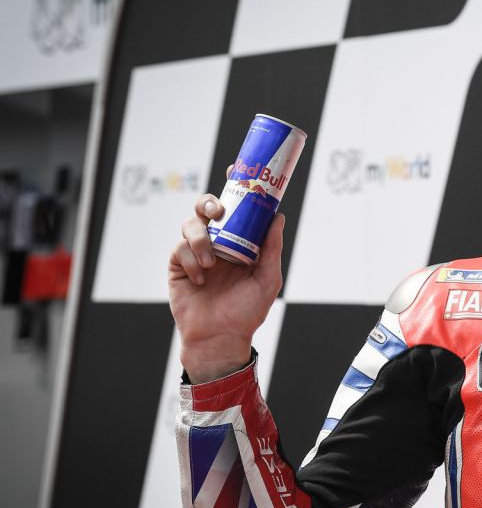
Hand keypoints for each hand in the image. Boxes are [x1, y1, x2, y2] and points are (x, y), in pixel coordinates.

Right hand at [167, 192, 283, 382]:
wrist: (220, 337)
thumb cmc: (247, 311)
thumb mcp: (267, 279)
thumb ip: (271, 248)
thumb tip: (278, 217)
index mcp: (239, 242)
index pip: (236, 209)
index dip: (234, 187)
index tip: (235, 170)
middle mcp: (217, 242)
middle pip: (207, 208)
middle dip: (209, 203)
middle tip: (217, 212)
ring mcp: (195, 252)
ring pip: (191, 224)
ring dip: (201, 239)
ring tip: (211, 263)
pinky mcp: (177, 265)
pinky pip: (180, 248)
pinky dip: (191, 260)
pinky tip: (200, 277)